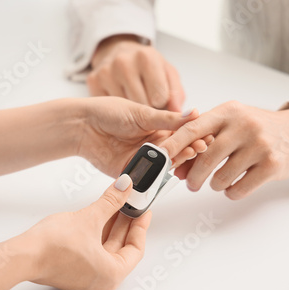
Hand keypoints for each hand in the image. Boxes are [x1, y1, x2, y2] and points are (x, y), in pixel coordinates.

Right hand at [19, 174, 150, 289]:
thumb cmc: (53, 247)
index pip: (136, 248)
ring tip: (115, 205)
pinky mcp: (72, 270)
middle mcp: (100, 280)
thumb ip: (111, 202)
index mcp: (111, 274)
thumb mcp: (90, 218)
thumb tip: (124, 188)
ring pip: (106, 248)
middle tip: (130, 204)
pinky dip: (98, 233)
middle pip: (121, 248)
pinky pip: (93, 250)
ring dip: (111, 226)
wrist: (23, 255)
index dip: (141, 226)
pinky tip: (98, 216)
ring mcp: (85, 277)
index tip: (143, 211)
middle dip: (125, 223)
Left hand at [76, 97, 211, 176]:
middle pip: (175, 152)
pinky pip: (145, 177)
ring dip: (175, 162)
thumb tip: (194, 113)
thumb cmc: (109, 112)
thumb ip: (168, 118)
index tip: (205, 137)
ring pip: (163, 165)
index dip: (192, 136)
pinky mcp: (129, 172)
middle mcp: (151, 145)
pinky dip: (156, 176)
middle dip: (188, 150)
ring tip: (187, 157)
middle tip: (200, 148)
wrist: (82, 125)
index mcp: (156, 128)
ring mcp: (141, 159)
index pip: (180, 134)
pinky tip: (167, 172)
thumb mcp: (142, 113)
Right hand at [88, 34, 184, 111]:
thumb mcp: (167, 74)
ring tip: (132, 97)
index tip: (158, 101)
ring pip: (124, 108)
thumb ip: (176, 95)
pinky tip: (119, 96)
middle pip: (141, 105)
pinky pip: (108, 106)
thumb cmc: (148, 68)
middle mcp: (124, 62)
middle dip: (147, 108)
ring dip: (131, 110)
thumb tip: (179, 116)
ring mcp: (106, 71)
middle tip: (145, 100)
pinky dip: (116, 106)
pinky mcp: (93, 80)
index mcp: (147, 58)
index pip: (159, 98)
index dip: (161, 105)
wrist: (120, 52)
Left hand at [160, 101, 288, 199]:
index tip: (158, 158)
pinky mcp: (272, 165)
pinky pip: (239, 189)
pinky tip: (234, 186)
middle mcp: (243, 125)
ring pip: (221, 178)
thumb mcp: (231, 121)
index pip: (192, 128)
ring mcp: (260, 145)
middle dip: (193, 176)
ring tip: (219, 181)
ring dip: (214, 185)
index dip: (172, 145)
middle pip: (205, 157)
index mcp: (227, 112)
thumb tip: (176, 166)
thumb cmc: (256, 128)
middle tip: (190, 183)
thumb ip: (204, 138)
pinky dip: (231, 192)